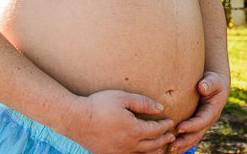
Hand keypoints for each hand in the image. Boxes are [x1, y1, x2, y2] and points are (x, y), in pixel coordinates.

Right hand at [60, 90, 175, 153]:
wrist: (76, 119)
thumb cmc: (99, 105)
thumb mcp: (122, 97)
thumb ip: (143, 103)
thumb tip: (160, 108)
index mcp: (134, 130)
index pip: (156, 130)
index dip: (165, 126)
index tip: (170, 122)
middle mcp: (129, 145)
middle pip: (152, 145)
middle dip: (163, 140)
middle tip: (170, 136)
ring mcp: (119, 152)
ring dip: (154, 151)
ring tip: (160, 148)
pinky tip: (141, 152)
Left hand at [170, 71, 228, 152]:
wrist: (215, 85)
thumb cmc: (213, 81)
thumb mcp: (214, 80)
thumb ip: (209, 83)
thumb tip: (202, 87)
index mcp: (212, 111)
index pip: (202, 121)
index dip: (192, 125)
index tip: (180, 127)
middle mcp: (207, 120)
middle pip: (196, 134)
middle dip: (184, 141)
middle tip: (172, 145)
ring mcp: (202, 124)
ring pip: (192, 138)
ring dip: (182, 146)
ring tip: (169, 150)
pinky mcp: (195, 125)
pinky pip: (188, 136)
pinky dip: (180, 143)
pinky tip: (169, 147)